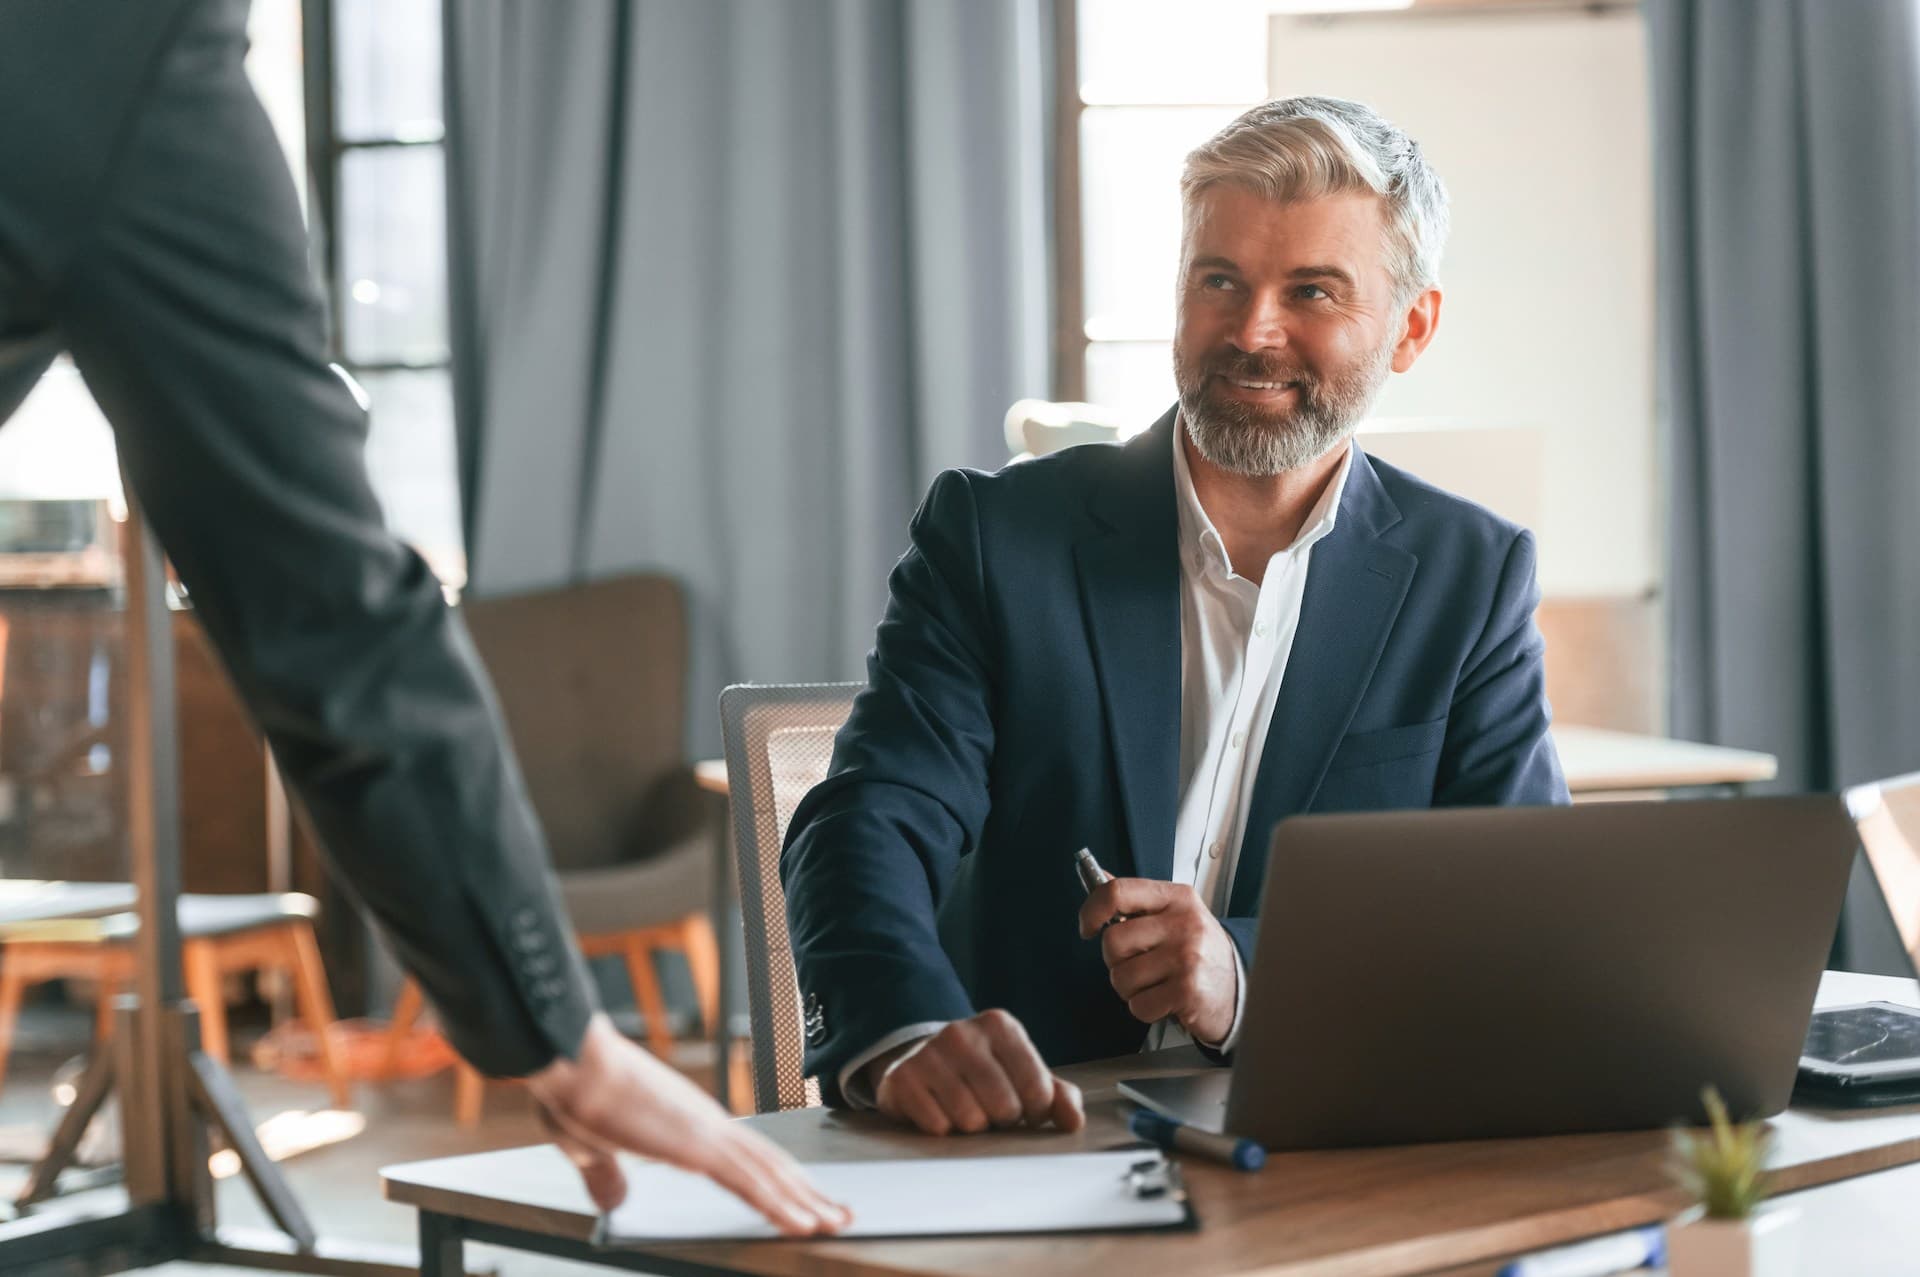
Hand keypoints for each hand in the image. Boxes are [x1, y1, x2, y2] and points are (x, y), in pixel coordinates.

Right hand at [526, 1013, 850, 1234]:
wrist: (570, 1060)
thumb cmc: (575, 1092)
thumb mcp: (591, 1147)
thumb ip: (607, 1174)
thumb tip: (614, 1199)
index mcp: (688, 1124)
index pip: (745, 1155)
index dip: (777, 1177)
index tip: (802, 1194)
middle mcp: (707, 1125)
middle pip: (769, 1163)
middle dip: (806, 1191)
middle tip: (839, 1212)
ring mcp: (706, 1134)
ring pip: (768, 1173)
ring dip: (804, 1200)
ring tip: (835, 1221)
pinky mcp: (696, 1147)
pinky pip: (747, 1182)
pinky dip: (778, 1204)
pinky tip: (801, 1222)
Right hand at [862, 1010, 1084, 1135]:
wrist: (924, 1059)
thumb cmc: (984, 1071)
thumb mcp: (1023, 1073)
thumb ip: (1057, 1095)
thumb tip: (1073, 1122)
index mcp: (1000, 1026)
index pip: (1037, 1089)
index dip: (1036, 1111)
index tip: (1027, 1108)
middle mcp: (962, 1033)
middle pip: (1004, 1108)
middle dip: (1002, 1120)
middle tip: (992, 1109)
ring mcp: (929, 1053)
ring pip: (970, 1120)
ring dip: (973, 1127)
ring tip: (966, 1108)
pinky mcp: (902, 1078)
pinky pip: (938, 1127)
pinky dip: (943, 1129)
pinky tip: (939, 1110)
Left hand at [1078, 878, 1238, 1043]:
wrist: (1238, 988)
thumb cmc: (1199, 950)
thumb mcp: (1174, 914)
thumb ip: (1137, 900)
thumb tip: (1098, 879)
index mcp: (1176, 898)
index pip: (1118, 891)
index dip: (1092, 910)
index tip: (1088, 927)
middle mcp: (1183, 923)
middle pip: (1113, 941)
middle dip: (1116, 960)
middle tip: (1138, 963)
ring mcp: (1187, 957)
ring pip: (1121, 977)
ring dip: (1130, 988)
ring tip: (1154, 983)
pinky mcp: (1187, 991)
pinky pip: (1138, 1005)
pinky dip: (1145, 1008)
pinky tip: (1164, 999)